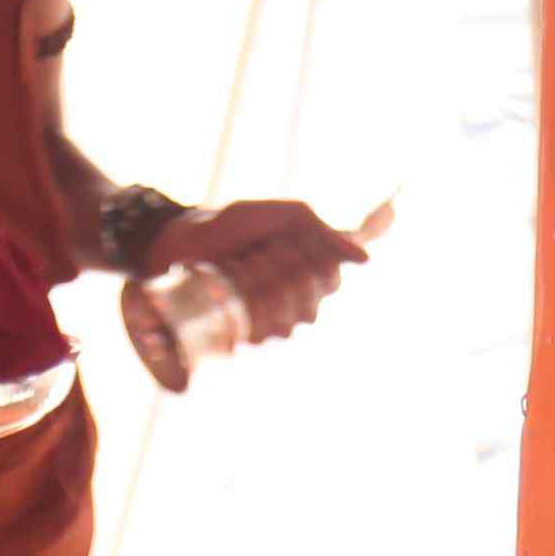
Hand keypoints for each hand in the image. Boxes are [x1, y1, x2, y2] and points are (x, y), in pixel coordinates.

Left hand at [151, 199, 370, 339]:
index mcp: (316, 276)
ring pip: (284, 311)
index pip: (330, 278)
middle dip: (280, 264)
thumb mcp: (287, 217)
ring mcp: (276, 325)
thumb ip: (325, 233)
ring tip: (239, 263)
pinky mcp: (248, 338)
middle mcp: (301, 306)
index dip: (309, 257)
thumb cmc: (239, 226)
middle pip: (309, 296)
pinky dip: (240, 295)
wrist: (189, 239)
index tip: (285, 238)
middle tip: (259, 249)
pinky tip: (226, 282)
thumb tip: (366, 261)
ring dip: (259, 278)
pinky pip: (258, 325)